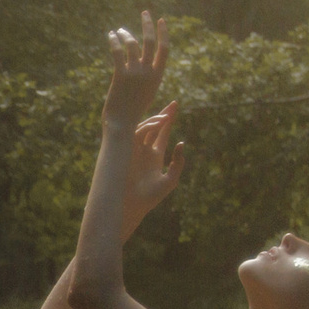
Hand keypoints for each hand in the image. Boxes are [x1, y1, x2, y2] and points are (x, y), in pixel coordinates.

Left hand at [103, 11, 166, 127]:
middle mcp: (148, 72)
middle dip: (148, 24)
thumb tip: (149, 69)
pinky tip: (110, 35)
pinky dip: (114, 41)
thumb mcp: (146, 94)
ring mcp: (135, 73)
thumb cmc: (132, 113)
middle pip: (150, 41)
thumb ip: (148, 80)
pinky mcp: (120, 75)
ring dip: (125, 34)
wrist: (122, 124)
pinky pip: (117, 51)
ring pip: (132, 44)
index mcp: (157, 76)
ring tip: (119, 30)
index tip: (161, 20)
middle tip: (145, 12)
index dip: (163, 33)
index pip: (164, 49)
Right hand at [121, 101, 185, 230]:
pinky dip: (148, 127)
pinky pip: (138, 132)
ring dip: (157, 121)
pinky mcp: (128, 149)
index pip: (163, 133)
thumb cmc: (150, 196)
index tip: (176, 107)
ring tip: (168, 117)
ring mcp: (135, 148)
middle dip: (164, 115)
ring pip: (146, 128)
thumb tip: (181, 143)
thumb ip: (178, 162)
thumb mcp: (170, 180)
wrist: (132, 204)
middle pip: (155, 127)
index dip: (170, 120)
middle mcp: (145, 149)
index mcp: (155, 156)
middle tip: (174, 104)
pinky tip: (158, 124)